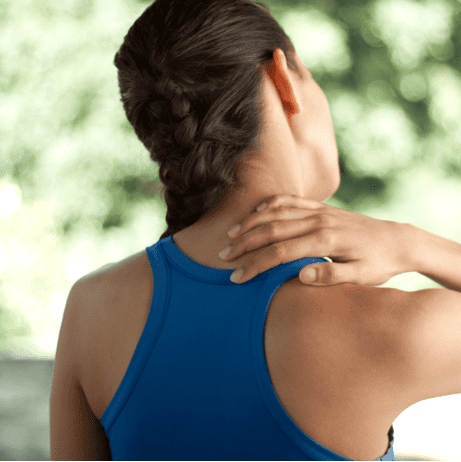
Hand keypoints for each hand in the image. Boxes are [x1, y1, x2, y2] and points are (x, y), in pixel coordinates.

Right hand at [221, 194, 405, 285]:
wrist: (397, 239)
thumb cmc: (379, 262)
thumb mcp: (362, 275)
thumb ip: (331, 276)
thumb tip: (300, 277)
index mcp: (325, 240)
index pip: (280, 252)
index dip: (255, 264)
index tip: (237, 276)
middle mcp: (318, 221)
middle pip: (271, 230)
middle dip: (244, 244)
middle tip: (223, 256)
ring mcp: (318, 211)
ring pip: (276, 213)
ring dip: (251, 223)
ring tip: (231, 235)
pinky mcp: (320, 207)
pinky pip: (289, 200)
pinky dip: (269, 205)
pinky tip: (256, 213)